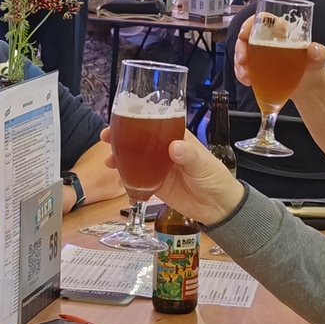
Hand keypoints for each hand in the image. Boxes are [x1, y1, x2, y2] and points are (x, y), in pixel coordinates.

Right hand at [101, 129, 244, 224]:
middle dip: (122, 135)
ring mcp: (158, 166)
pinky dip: (125, 175)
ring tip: (108, 159)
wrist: (217, 207)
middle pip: (139, 138)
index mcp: (176, 137)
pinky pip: (136, 177)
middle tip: (106, 136)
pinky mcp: (155, 183)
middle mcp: (164, 149)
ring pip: (134, 157)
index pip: (154, 122)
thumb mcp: (203, 164)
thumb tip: (174, 146)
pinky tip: (115, 174)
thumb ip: (188, 155)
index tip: (122, 116)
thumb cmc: (215, 178)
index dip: (137, 118)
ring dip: (120, 155)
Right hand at [233, 15, 324, 94]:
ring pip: (243, 52)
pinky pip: (244, 67)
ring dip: (239, 63)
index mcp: (282, 31)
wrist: (309, 88)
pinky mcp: (257, 67)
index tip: (244, 34)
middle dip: (240, 47)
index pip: (263, 19)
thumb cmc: (313, 68)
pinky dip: (242, 74)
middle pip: (248, 36)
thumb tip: (315, 49)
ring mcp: (261, 54)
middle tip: (242, 61)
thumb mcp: (318, 60)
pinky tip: (247, 81)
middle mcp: (269, 39)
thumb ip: (319, 53)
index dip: (251, 23)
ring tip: (246, 76)